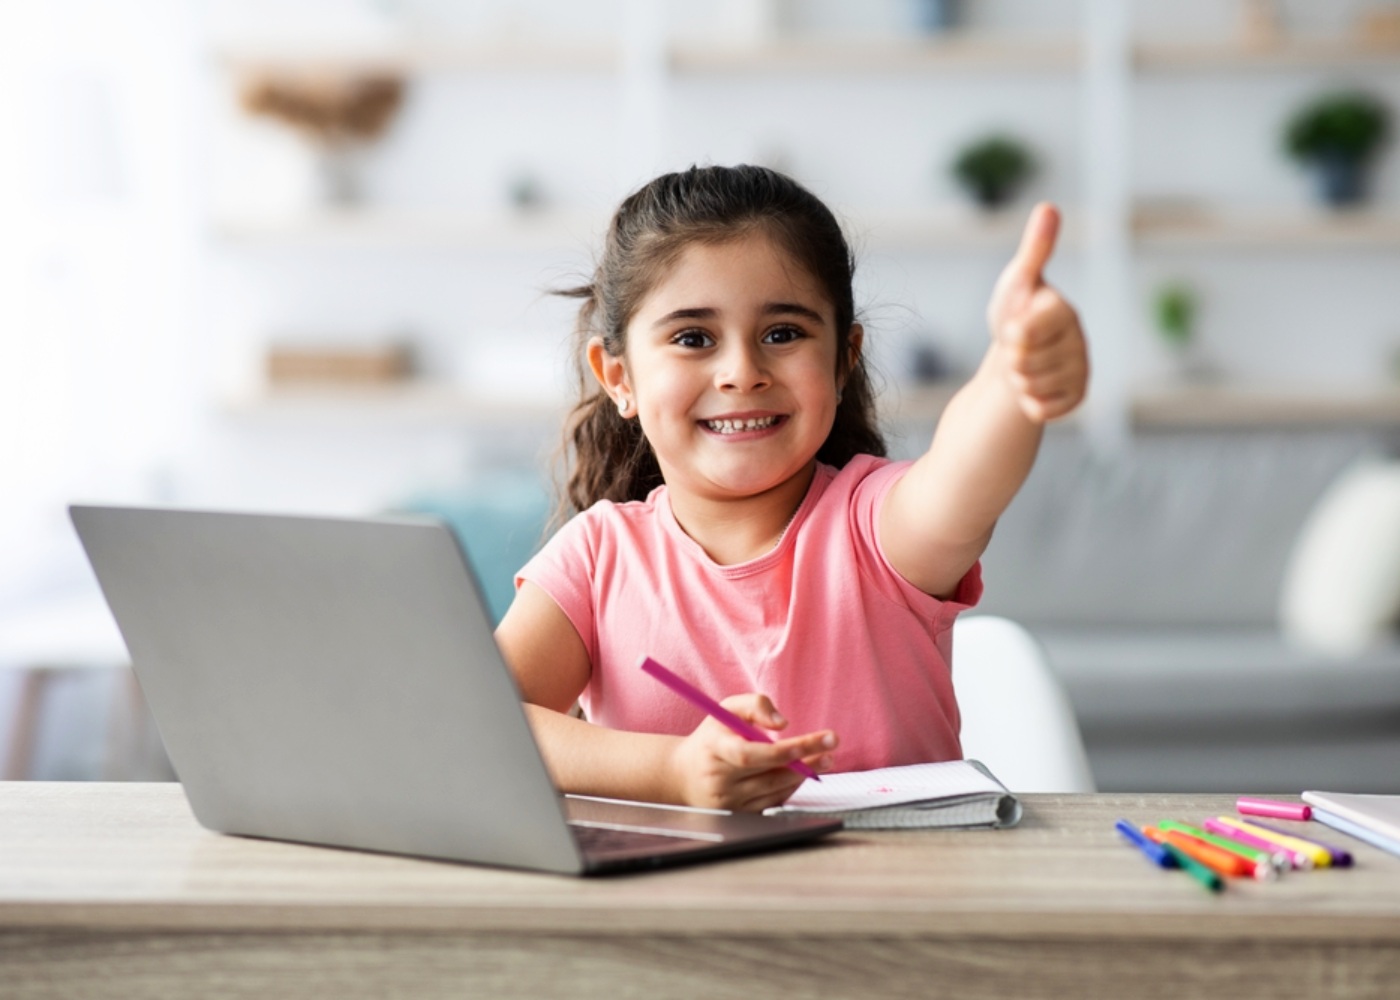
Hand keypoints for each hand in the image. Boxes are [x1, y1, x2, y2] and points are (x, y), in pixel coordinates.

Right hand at [667, 693, 836, 811]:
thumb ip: (755, 705)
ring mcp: (728, 801)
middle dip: (805, 760)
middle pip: (768, 774)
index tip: (806, 743)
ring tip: (826, 757)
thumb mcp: (727, 710)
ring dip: (804, 773)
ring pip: (775, 789)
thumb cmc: (712, 737)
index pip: (749, 755)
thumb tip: (783, 724)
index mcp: (714, 749)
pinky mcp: (738, 815)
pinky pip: (773, 801)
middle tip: (832, 745)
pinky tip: (802, 772)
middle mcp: (719, 779)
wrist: (683, 775)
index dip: (779, 752)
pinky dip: (791, 786)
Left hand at [985, 202, 1088, 422]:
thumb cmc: (1016, 311)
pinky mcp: (1076, 398)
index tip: (1011, 328)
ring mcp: (1080, 371)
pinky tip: (1031, 387)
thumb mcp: (1018, 279)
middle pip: (1025, 363)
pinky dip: (1028, 402)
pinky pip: (1041, 409)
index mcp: (1065, 312)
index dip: (1012, 334)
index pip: (1028, 332)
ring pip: (1031, 386)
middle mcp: (1080, 341)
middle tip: (1017, 348)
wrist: (1014, 353)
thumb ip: (1035, 249)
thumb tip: (1049, 207)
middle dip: (1011, 358)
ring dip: (1018, 379)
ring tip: (1023, 364)